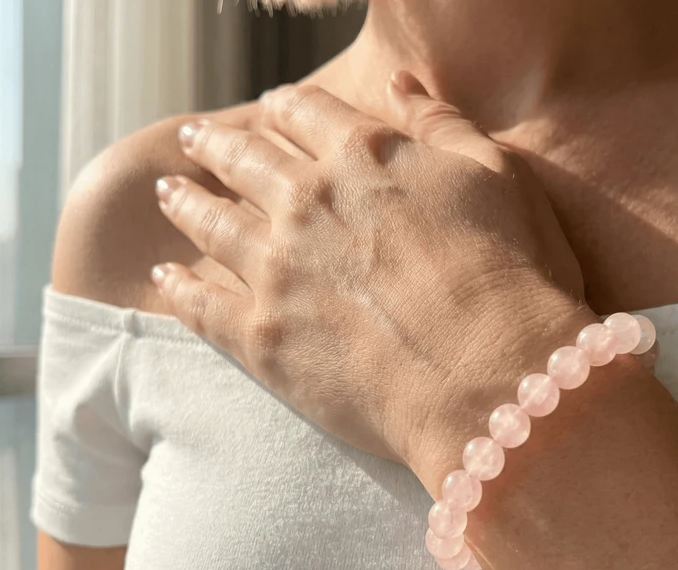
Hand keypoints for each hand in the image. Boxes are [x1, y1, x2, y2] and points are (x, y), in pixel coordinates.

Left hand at [151, 74, 595, 484]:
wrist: (489, 377)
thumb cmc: (513, 276)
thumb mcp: (498, 175)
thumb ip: (442, 124)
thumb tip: (401, 83)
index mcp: (365, 156)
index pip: (308, 114)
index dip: (285, 107)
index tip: (271, 108)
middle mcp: (308, 201)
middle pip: (246, 161)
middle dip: (218, 145)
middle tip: (197, 139)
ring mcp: (276, 268)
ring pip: (212, 223)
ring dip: (186, 203)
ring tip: (168, 193)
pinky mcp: (260, 337)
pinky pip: (201, 305)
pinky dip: (178, 289)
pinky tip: (163, 280)